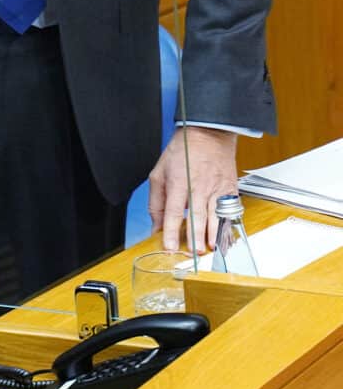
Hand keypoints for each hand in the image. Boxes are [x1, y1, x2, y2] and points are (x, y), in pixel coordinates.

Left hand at [150, 127, 239, 254]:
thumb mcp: (159, 173)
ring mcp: (217, 188)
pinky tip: (226, 236)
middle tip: (194, 253)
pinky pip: (230, 210)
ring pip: (216, 215)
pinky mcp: (230, 189)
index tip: (169, 247)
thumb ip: (157, 202)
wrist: (208, 134)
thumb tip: (156, 226)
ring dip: (214, 234)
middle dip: (195, 236)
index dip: (171, 231)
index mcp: (178, 182)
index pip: (174, 211)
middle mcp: (199, 186)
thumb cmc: (182, 152)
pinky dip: (228, 224)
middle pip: (197, 216)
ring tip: (211, 248)